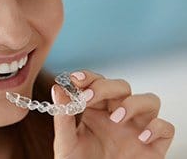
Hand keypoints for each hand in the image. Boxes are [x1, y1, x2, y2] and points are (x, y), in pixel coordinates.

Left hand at [52, 70, 174, 158]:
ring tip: (116, 118)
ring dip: (133, 103)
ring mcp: (137, 128)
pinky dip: (157, 128)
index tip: (76, 79)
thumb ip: (63, 116)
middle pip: (122, 86)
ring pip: (150, 100)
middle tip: (89, 97)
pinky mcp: (153, 146)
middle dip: (106, 87)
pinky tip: (141, 137)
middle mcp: (117, 114)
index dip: (89, 77)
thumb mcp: (66, 141)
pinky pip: (166, 128)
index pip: (96, 83)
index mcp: (95, 110)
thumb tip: (58, 88)